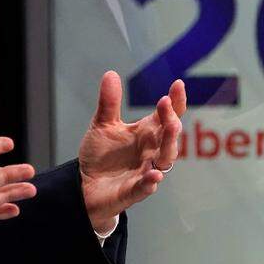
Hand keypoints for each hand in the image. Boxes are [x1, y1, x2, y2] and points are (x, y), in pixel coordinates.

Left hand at [77, 72, 186, 230]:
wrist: (85, 185)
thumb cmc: (101, 155)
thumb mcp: (103, 125)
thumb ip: (109, 102)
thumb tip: (111, 73)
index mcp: (146, 133)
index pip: (167, 116)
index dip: (175, 101)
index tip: (178, 84)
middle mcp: (151, 151)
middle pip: (169, 136)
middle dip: (171, 120)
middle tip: (166, 104)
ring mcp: (145, 171)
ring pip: (165, 159)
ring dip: (168, 145)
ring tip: (170, 128)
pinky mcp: (134, 191)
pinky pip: (146, 186)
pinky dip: (151, 180)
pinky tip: (154, 174)